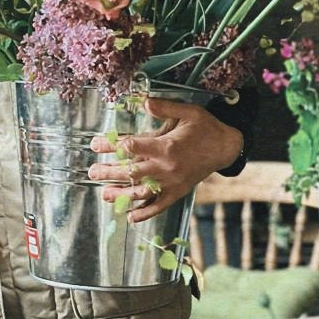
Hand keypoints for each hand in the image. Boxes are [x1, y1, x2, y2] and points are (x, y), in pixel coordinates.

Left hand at [88, 99, 242, 223]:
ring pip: (142, 192)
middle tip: (92, 172)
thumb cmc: (206, 128)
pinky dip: (145, 213)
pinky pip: (159, 206)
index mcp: (167, 146)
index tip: (96, 144)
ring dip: (122, 195)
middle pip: (131, 172)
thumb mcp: (188, 112)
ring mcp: (172, 183)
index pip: (132, 147)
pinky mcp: (178, 192)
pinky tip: (130, 217)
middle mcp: (167, 168)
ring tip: (105, 196)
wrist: (226, 148)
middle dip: (109, 172)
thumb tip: (144, 101)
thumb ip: (164, 107)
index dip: (111, 146)